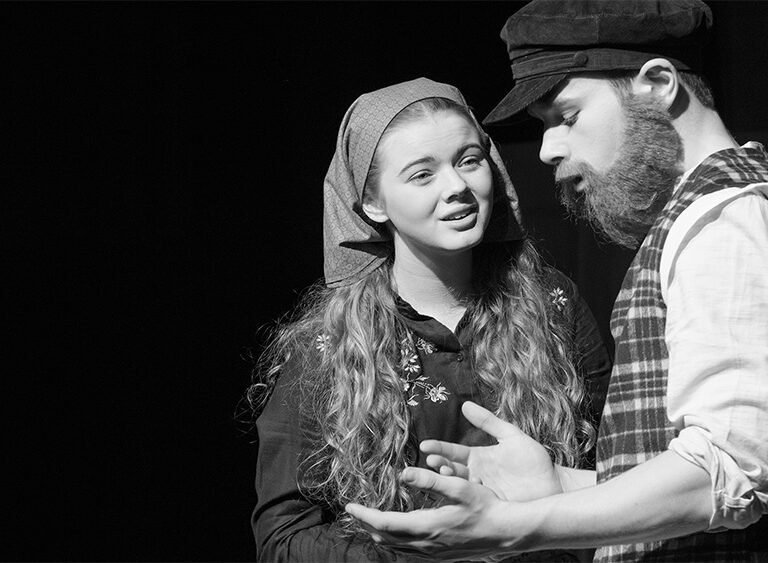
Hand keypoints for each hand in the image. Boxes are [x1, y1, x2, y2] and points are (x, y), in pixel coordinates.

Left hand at [346, 466, 526, 559]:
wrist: (507, 532)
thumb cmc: (485, 506)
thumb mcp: (458, 487)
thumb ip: (430, 480)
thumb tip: (403, 473)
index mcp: (426, 527)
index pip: (385, 523)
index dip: (364, 515)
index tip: (349, 507)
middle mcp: (426, 545)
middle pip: (386, 538)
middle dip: (367, 525)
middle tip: (355, 513)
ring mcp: (434, 554)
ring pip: (397, 548)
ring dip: (381, 534)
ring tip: (370, 522)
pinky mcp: (441, 556)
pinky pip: (410, 552)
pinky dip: (396, 542)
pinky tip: (398, 534)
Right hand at [421, 401, 561, 501]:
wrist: (555, 484)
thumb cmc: (534, 460)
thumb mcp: (511, 436)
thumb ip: (488, 422)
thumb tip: (465, 404)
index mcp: (478, 457)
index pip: (452, 451)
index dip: (438, 448)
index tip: (425, 446)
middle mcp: (475, 475)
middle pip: (451, 469)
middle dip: (439, 465)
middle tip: (432, 461)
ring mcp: (482, 492)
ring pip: (459, 486)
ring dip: (449, 481)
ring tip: (444, 474)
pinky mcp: (490, 507)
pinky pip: (473, 502)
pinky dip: (464, 497)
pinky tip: (460, 492)